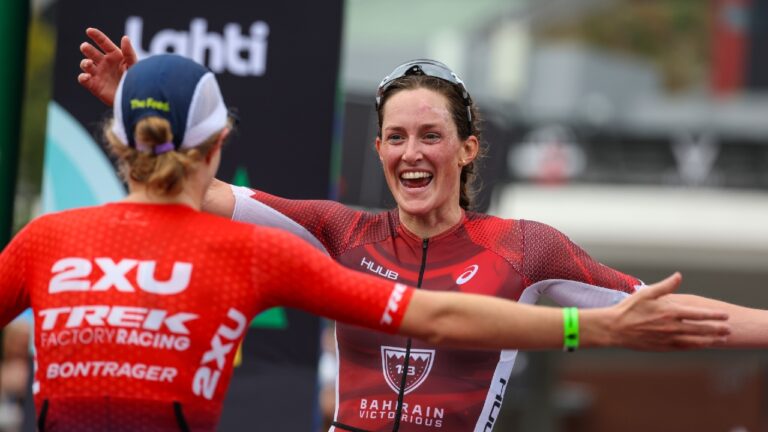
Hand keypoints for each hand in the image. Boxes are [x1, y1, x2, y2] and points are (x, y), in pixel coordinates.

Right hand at [77, 27, 137, 105]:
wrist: (134, 99)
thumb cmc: (136, 80)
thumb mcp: (134, 65)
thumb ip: (129, 53)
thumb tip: (124, 37)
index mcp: (114, 55)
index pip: (103, 43)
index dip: (96, 36)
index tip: (89, 30)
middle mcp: (104, 63)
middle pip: (91, 52)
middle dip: (87, 48)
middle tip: (85, 47)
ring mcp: (98, 73)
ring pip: (85, 64)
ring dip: (84, 62)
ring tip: (89, 64)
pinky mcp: (94, 85)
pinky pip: (83, 79)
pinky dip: (82, 77)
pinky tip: (87, 76)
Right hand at [606, 273, 729, 350]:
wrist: (615, 328)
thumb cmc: (629, 309)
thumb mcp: (646, 293)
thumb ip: (665, 285)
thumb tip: (679, 276)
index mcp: (670, 312)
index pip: (698, 314)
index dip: (714, 315)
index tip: (725, 315)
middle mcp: (672, 327)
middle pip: (701, 329)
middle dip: (717, 329)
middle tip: (729, 329)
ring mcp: (668, 338)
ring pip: (695, 340)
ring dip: (710, 340)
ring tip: (722, 339)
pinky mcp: (663, 347)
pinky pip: (684, 347)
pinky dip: (695, 346)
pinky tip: (702, 345)